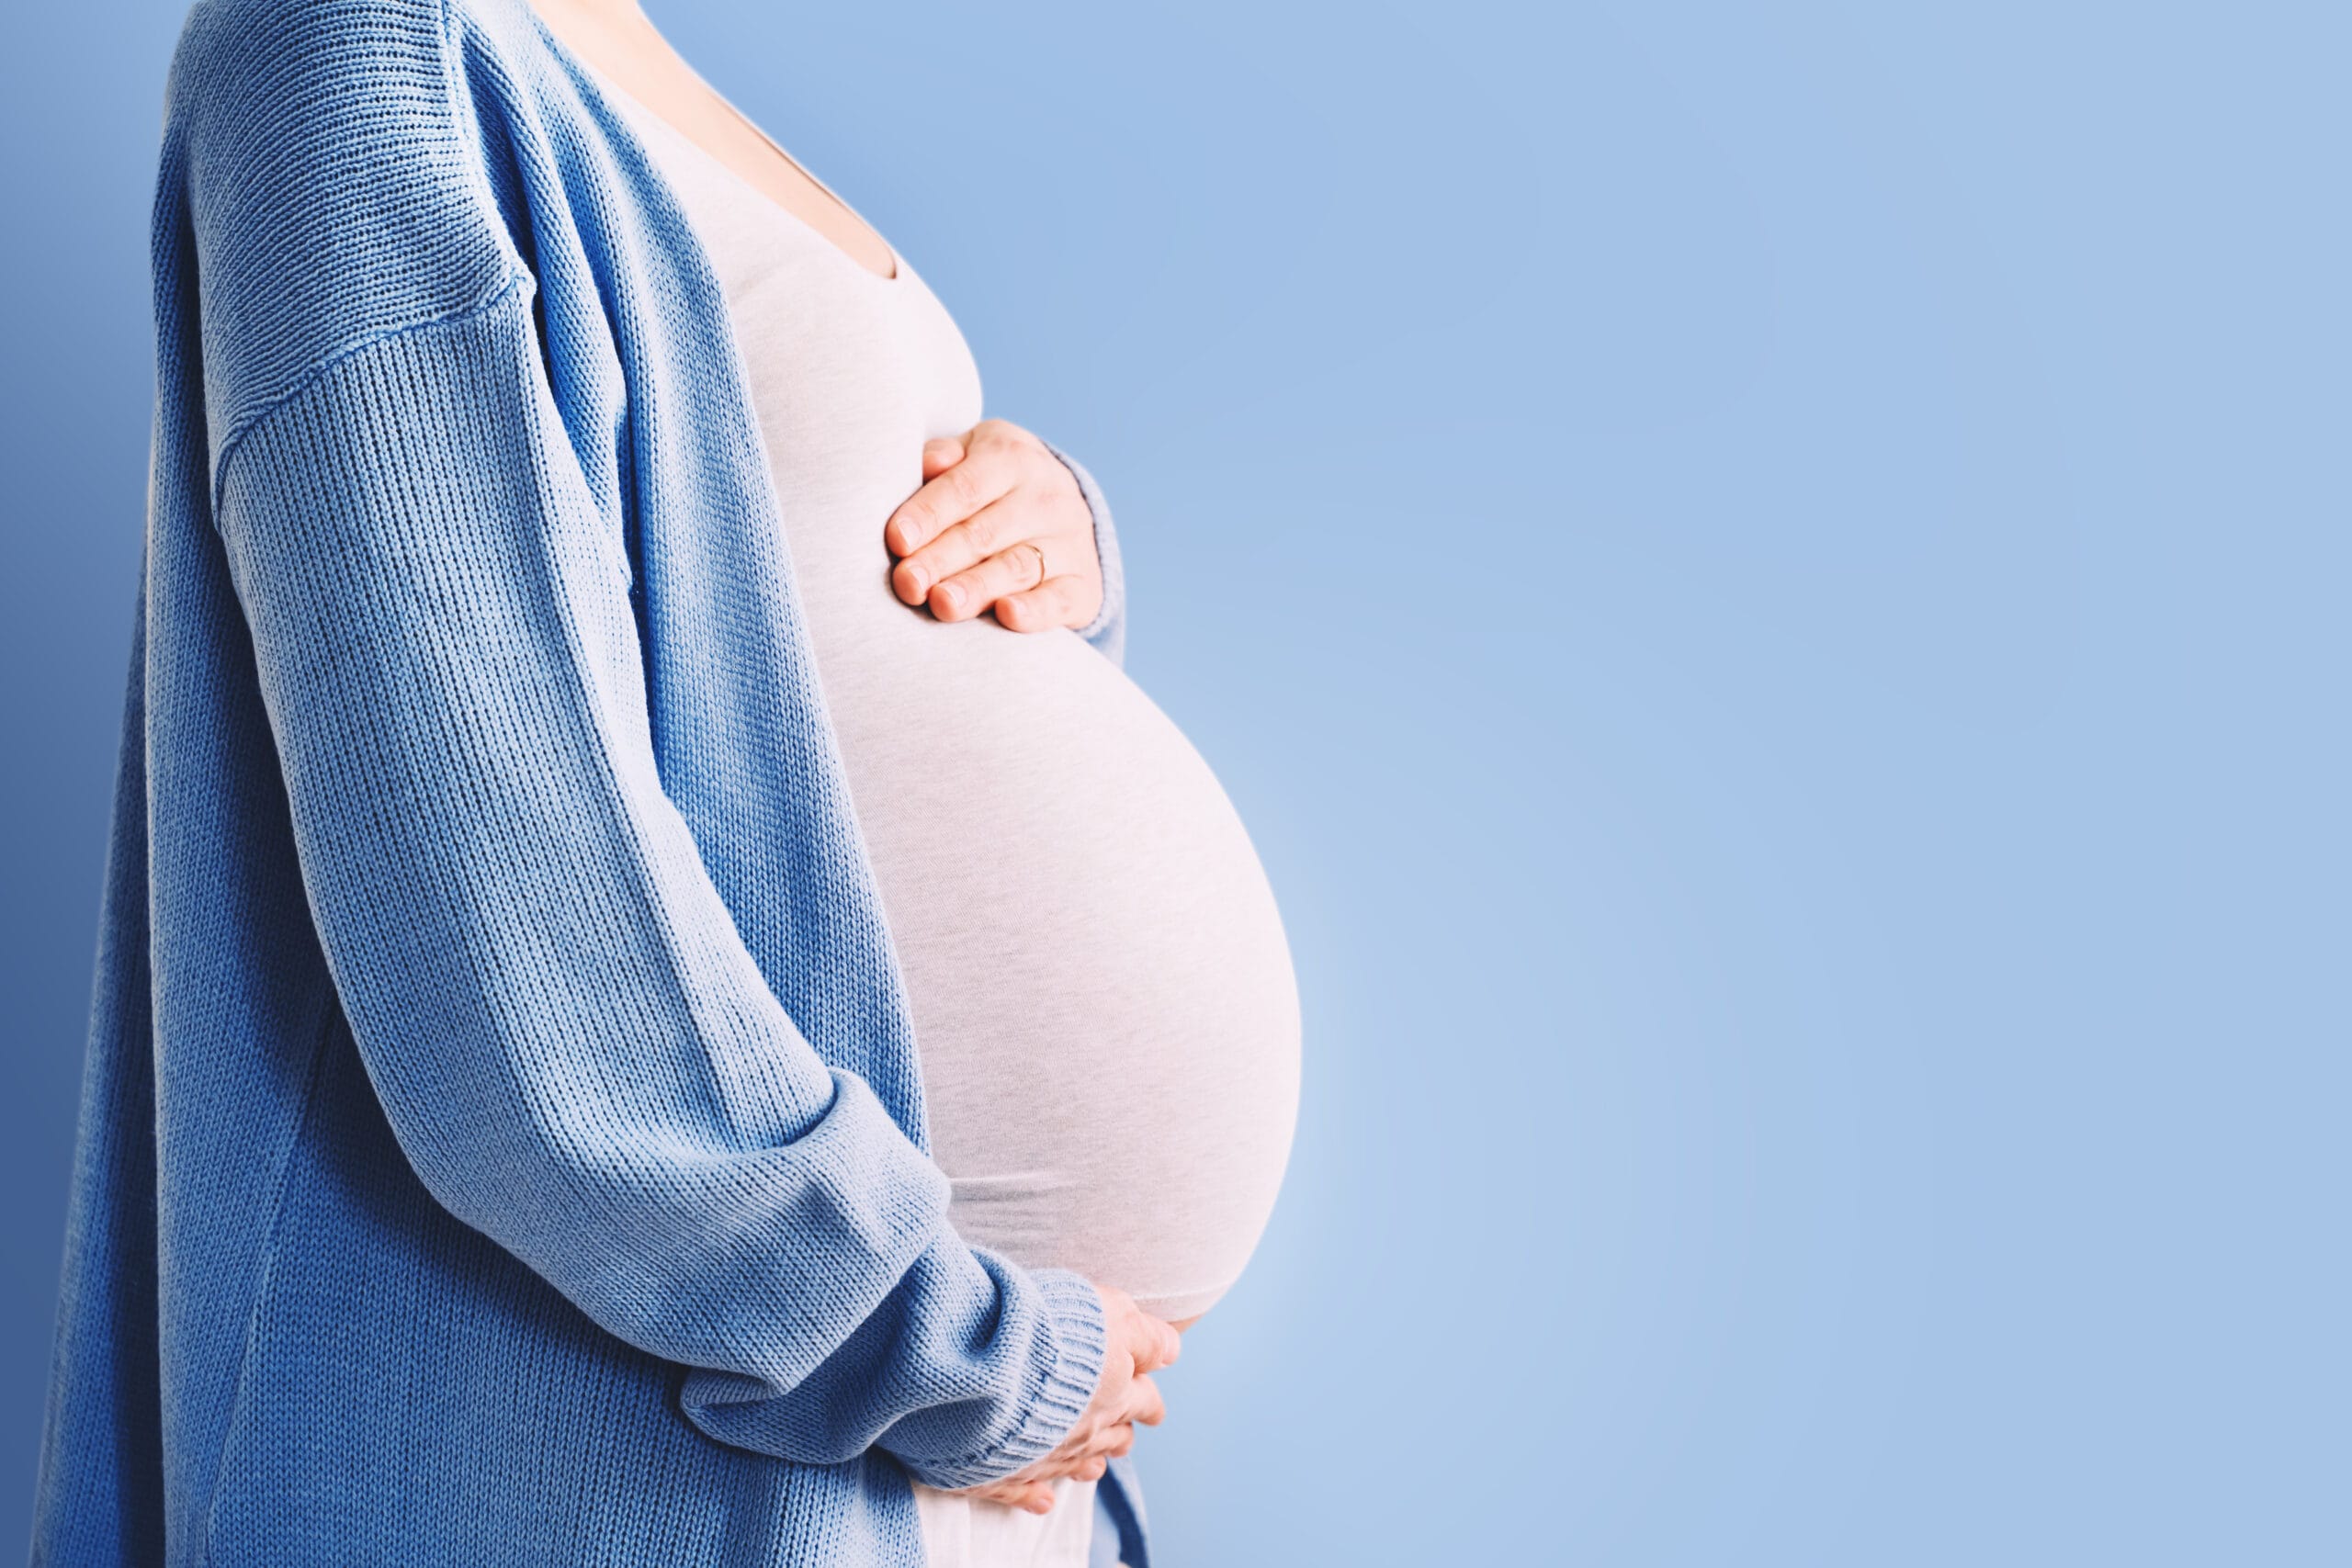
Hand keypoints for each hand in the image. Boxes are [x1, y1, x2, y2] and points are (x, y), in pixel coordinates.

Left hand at [885, 419, 1104, 632]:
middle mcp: (1046, 496)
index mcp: (1011, 457)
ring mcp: (1069, 542)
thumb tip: (925, 465)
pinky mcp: (1083, 585)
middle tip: (908, 583)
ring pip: (1018, 567)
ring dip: (977, 587)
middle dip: (941, 559)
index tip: (897, 540)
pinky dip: (1035, 610)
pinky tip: (1008, 615)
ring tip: (943, 604)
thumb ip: (943, 459)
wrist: (1065, 513)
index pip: (965, 487)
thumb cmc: (994, 486)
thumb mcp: (972, 456)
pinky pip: (1059, 599)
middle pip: (985, 532)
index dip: (929, 514)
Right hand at [950, 1284, 1181, 1514]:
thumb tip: (1173, 1351)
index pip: (1145, 1401)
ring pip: (1076, 1466)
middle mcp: (1085, 1431)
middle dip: (1122, 1431)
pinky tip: (1044, 1500)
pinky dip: (1036, 1495)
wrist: (983, 1366)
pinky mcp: (1000, 1472)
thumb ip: (1146, 1335)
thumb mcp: (1111, 1313)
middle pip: (1115, 1437)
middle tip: (1125, 1432)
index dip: (1149, 1400)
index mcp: (1113, 1393)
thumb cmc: (1049, 1331)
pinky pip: (1023, 1491)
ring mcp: (1043, 1456)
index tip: (1150, 1401)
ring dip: (1089, 1462)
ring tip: (1094, 1466)